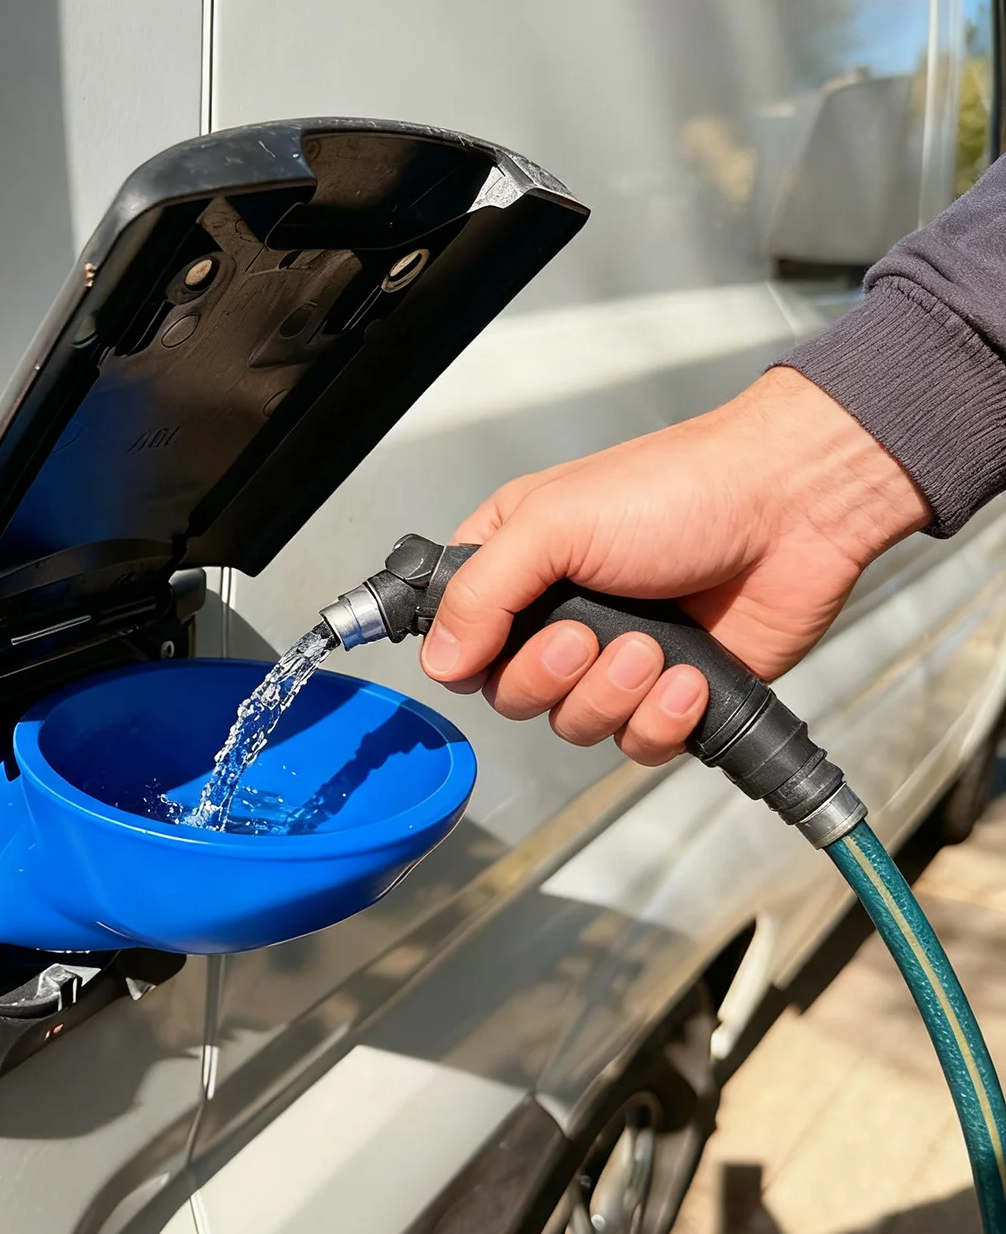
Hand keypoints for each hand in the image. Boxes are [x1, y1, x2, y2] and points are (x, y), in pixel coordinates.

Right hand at [419, 367, 930, 764]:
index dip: (469, 656)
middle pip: (511, 696)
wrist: (794, 507)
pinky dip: (661, 719)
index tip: (496, 645)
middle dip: (551, 677)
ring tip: (655, 649)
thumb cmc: (681, 488)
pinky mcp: (669, 695)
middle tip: (588, 637)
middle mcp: (558, 616)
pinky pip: (636, 744)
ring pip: (574, 727)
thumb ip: (480, 593)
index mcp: (517, 564)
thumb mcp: (552, 522)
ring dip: (613, 695)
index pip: (456, 639)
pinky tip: (689, 677)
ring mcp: (614, 660)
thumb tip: (439, 662)